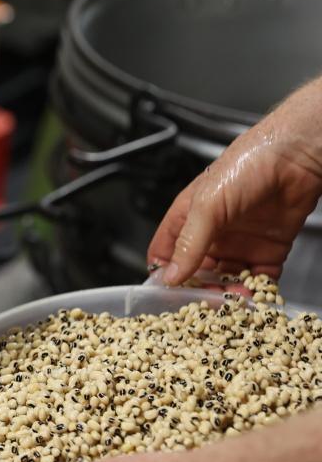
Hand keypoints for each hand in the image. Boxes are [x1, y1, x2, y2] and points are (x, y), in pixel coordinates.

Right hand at [148, 86, 321, 283]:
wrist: (296, 156)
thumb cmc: (246, 164)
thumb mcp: (207, 205)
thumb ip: (189, 243)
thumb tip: (171, 276)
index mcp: (187, 219)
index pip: (165, 254)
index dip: (164, 275)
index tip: (168, 294)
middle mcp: (212, 233)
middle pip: (198, 273)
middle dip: (201, 290)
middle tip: (207, 305)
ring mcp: (240, 242)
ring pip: (228, 279)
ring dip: (230, 294)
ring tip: (236, 302)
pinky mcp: (269, 249)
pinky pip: (259, 278)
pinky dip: (258, 292)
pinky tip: (257, 298)